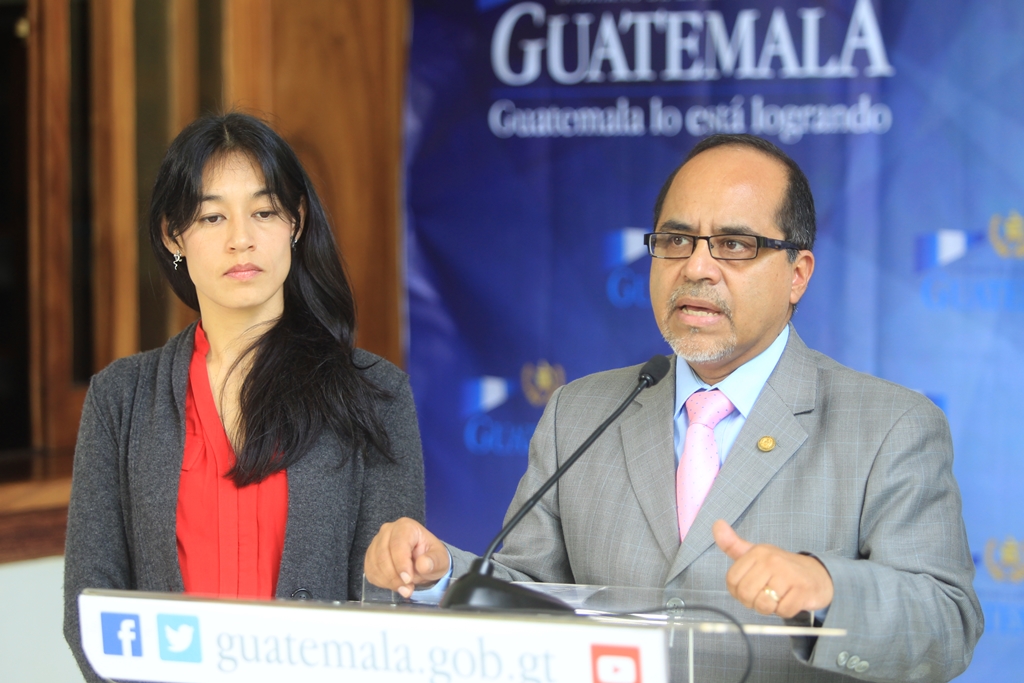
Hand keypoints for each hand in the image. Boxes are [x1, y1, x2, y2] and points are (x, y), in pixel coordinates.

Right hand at [364, 517, 450, 597]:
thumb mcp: (440, 559)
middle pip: (383, 555)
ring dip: (389, 581)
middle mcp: (388, 531)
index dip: (401, 563)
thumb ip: (434, 561)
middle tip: (408, 588)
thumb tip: (423, 564)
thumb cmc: (430, 557)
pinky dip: (382, 582)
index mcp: (406, 527)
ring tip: (404, 587)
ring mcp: (376, 543)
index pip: (398, 544)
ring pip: (375, 565)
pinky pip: (370, 571)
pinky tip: (394, 584)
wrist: (422, 563)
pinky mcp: (370, 556)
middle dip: (395, 576)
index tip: (408, 579)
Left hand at [712, 519, 833, 617]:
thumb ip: (732, 544)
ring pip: (764, 604)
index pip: (732, 581)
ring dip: (770, 608)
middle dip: (753, 602)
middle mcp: (771, 560)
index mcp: (757, 552)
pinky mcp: (803, 590)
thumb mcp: (755, 554)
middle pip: (746, 594)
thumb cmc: (781, 567)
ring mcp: (788, 574)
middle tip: (765, 596)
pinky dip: (785, 611)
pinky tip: (790, 600)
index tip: (750, 589)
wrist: (818, 574)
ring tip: (777, 598)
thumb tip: (717, 525)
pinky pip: (783, 611)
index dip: (738, 592)